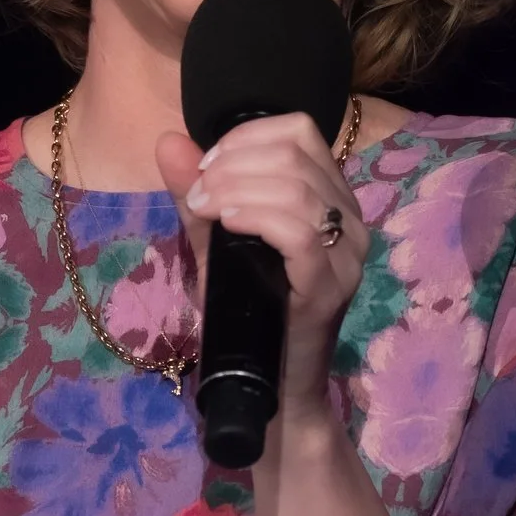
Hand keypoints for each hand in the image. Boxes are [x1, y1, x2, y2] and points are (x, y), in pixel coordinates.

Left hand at [157, 110, 365, 416]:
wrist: (270, 385)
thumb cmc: (246, 312)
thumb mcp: (215, 244)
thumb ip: (195, 194)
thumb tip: (167, 140)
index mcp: (329, 196)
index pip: (299, 130)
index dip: (245, 136)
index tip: (204, 169)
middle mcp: (349, 218)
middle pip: (294, 152)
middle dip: (232, 163)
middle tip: (197, 196)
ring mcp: (346, 253)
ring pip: (296, 187)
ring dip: (235, 188)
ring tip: (205, 210)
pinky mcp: (330, 286)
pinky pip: (298, 233)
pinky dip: (256, 216)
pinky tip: (227, 223)